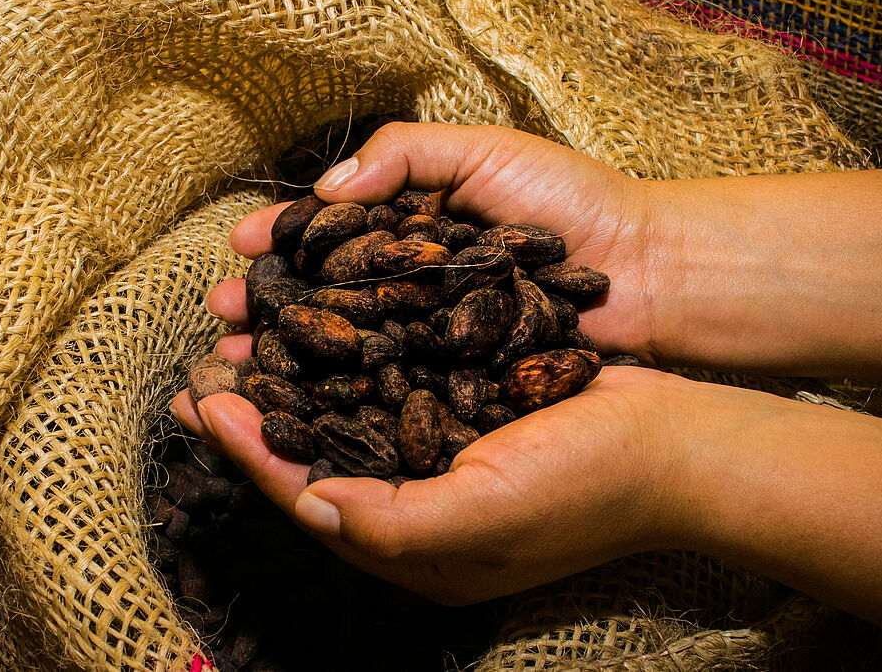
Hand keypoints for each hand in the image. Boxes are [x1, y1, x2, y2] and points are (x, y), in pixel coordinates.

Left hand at [171, 365, 683, 604]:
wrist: (679, 444)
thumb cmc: (589, 486)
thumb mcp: (485, 517)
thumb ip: (391, 524)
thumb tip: (307, 504)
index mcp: (418, 552)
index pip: (309, 499)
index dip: (251, 454)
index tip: (203, 401)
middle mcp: (422, 511)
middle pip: (317, 462)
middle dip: (258, 422)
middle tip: (204, 375)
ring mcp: (445, 465)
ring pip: (348, 423)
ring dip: (296, 386)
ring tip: (250, 346)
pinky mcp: (469, 420)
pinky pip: (392, 392)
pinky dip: (352, 363)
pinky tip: (329, 330)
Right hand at [209, 122, 662, 360]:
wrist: (650, 269)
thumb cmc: (571, 203)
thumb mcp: (481, 150)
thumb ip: (403, 157)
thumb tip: (323, 189)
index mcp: (410, 232)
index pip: (329, 237)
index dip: (282, 242)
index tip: (240, 250)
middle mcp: (412, 289)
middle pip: (324, 300)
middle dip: (268, 307)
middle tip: (218, 318)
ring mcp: (431, 340)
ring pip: (345, 352)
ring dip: (289, 360)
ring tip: (238, 365)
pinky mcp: (455, 385)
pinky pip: (392, 392)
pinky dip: (344, 399)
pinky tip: (303, 406)